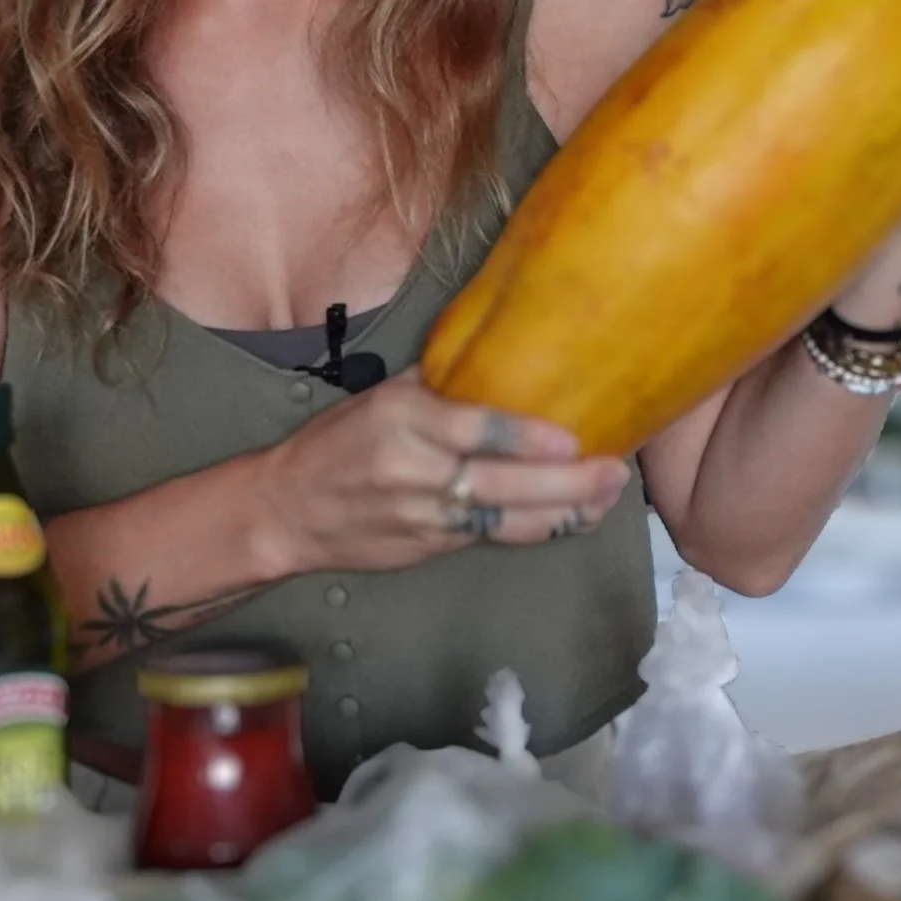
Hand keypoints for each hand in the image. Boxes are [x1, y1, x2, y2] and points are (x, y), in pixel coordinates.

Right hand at [254, 369, 629, 577]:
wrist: (287, 510)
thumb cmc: (338, 443)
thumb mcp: (380, 397)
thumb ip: (439, 382)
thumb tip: (504, 351)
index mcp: (399, 419)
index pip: (470, 429)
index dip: (524, 438)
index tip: (572, 438)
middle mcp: (412, 471)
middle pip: (499, 484)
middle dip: (564, 484)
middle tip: (613, 471)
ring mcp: (422, 517)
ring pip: (505, 522)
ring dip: (562, 513)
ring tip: (606, 497)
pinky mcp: (430, 548)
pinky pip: (492, 538)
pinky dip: (536, 529)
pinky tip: (571, 517)